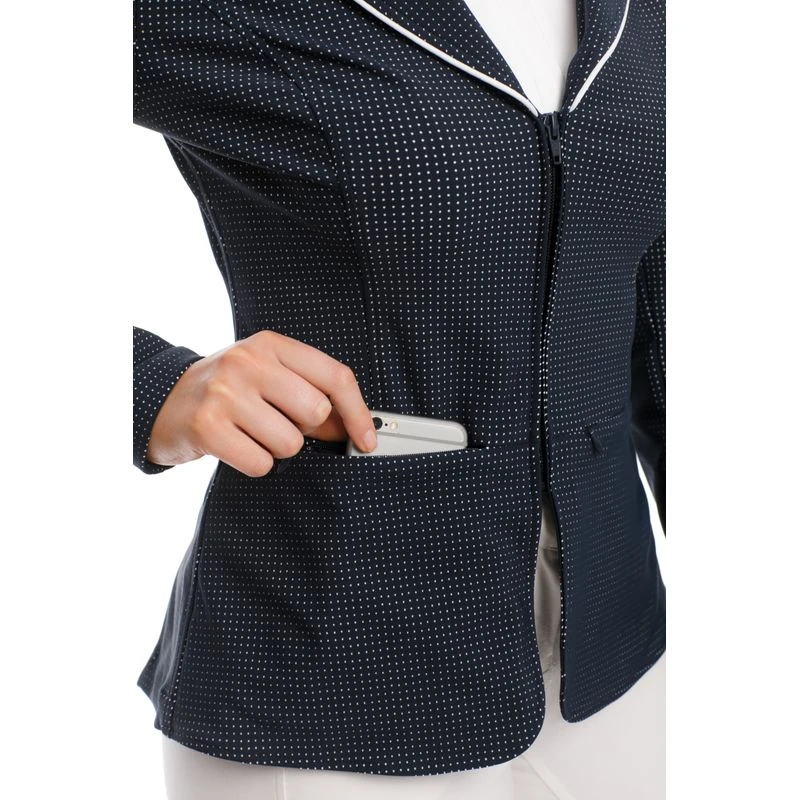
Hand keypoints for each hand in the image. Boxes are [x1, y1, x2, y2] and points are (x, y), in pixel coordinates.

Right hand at [145, 330, 376, 476]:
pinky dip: (255, 463)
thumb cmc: (226, 391)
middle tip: (280, 424)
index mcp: (270, 345)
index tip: (366, 439)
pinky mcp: (208, 427)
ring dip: (277, 449)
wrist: (164, 401)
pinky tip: (237, 446)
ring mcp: (225, 393)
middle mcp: (248, 362)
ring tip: (252, 433)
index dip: (357, 413)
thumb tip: (352, 428)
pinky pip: (261, 463)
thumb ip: (309, 393)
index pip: (335, 376)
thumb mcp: (267, 377)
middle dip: (305, 431)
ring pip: (290, 443)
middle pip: (315, 412)